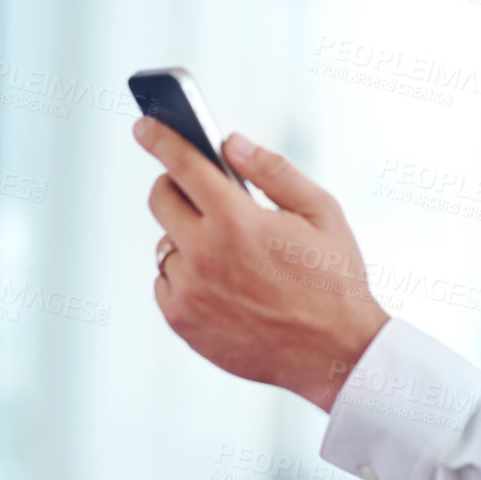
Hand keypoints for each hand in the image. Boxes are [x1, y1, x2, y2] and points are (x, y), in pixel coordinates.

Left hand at [134, 116, 389, 411]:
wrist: (334, 353)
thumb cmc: (334, 280)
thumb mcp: (321, 211)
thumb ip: (273, 170)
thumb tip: (231, 143)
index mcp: (237, 221)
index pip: (182, 164)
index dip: (161, 138)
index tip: (146, 125)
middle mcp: (204, 255)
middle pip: (161, 199)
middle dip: (178, 186)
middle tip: (204, 193)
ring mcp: (189, 292)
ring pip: (165, 244)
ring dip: (187, 237)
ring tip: (231, 253)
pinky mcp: (182, 322)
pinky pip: (166, 282)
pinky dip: (186, 275)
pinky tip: (224, 283)